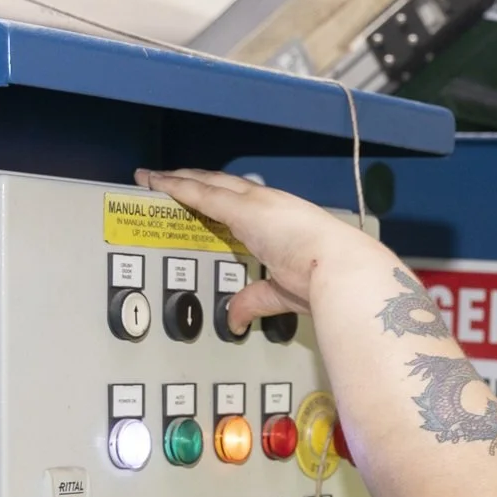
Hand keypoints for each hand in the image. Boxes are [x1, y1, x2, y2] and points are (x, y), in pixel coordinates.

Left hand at [135, 168, 380, 332]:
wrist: (342, 269)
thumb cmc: (328, 281)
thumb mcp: (282, 293)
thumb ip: (254, 300)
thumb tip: (235, 319)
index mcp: (284, 222)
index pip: (246, 204)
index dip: (223, 198)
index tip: (205, 198)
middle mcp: (269, 205)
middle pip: (223, 186)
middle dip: (195, 181)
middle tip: (168, 179)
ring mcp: (255, 203)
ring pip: (208, 183)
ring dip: (179, 179)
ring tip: (153, 177)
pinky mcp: (242, 207)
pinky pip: (199, 192)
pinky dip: (174, 185)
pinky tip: (154, 181)